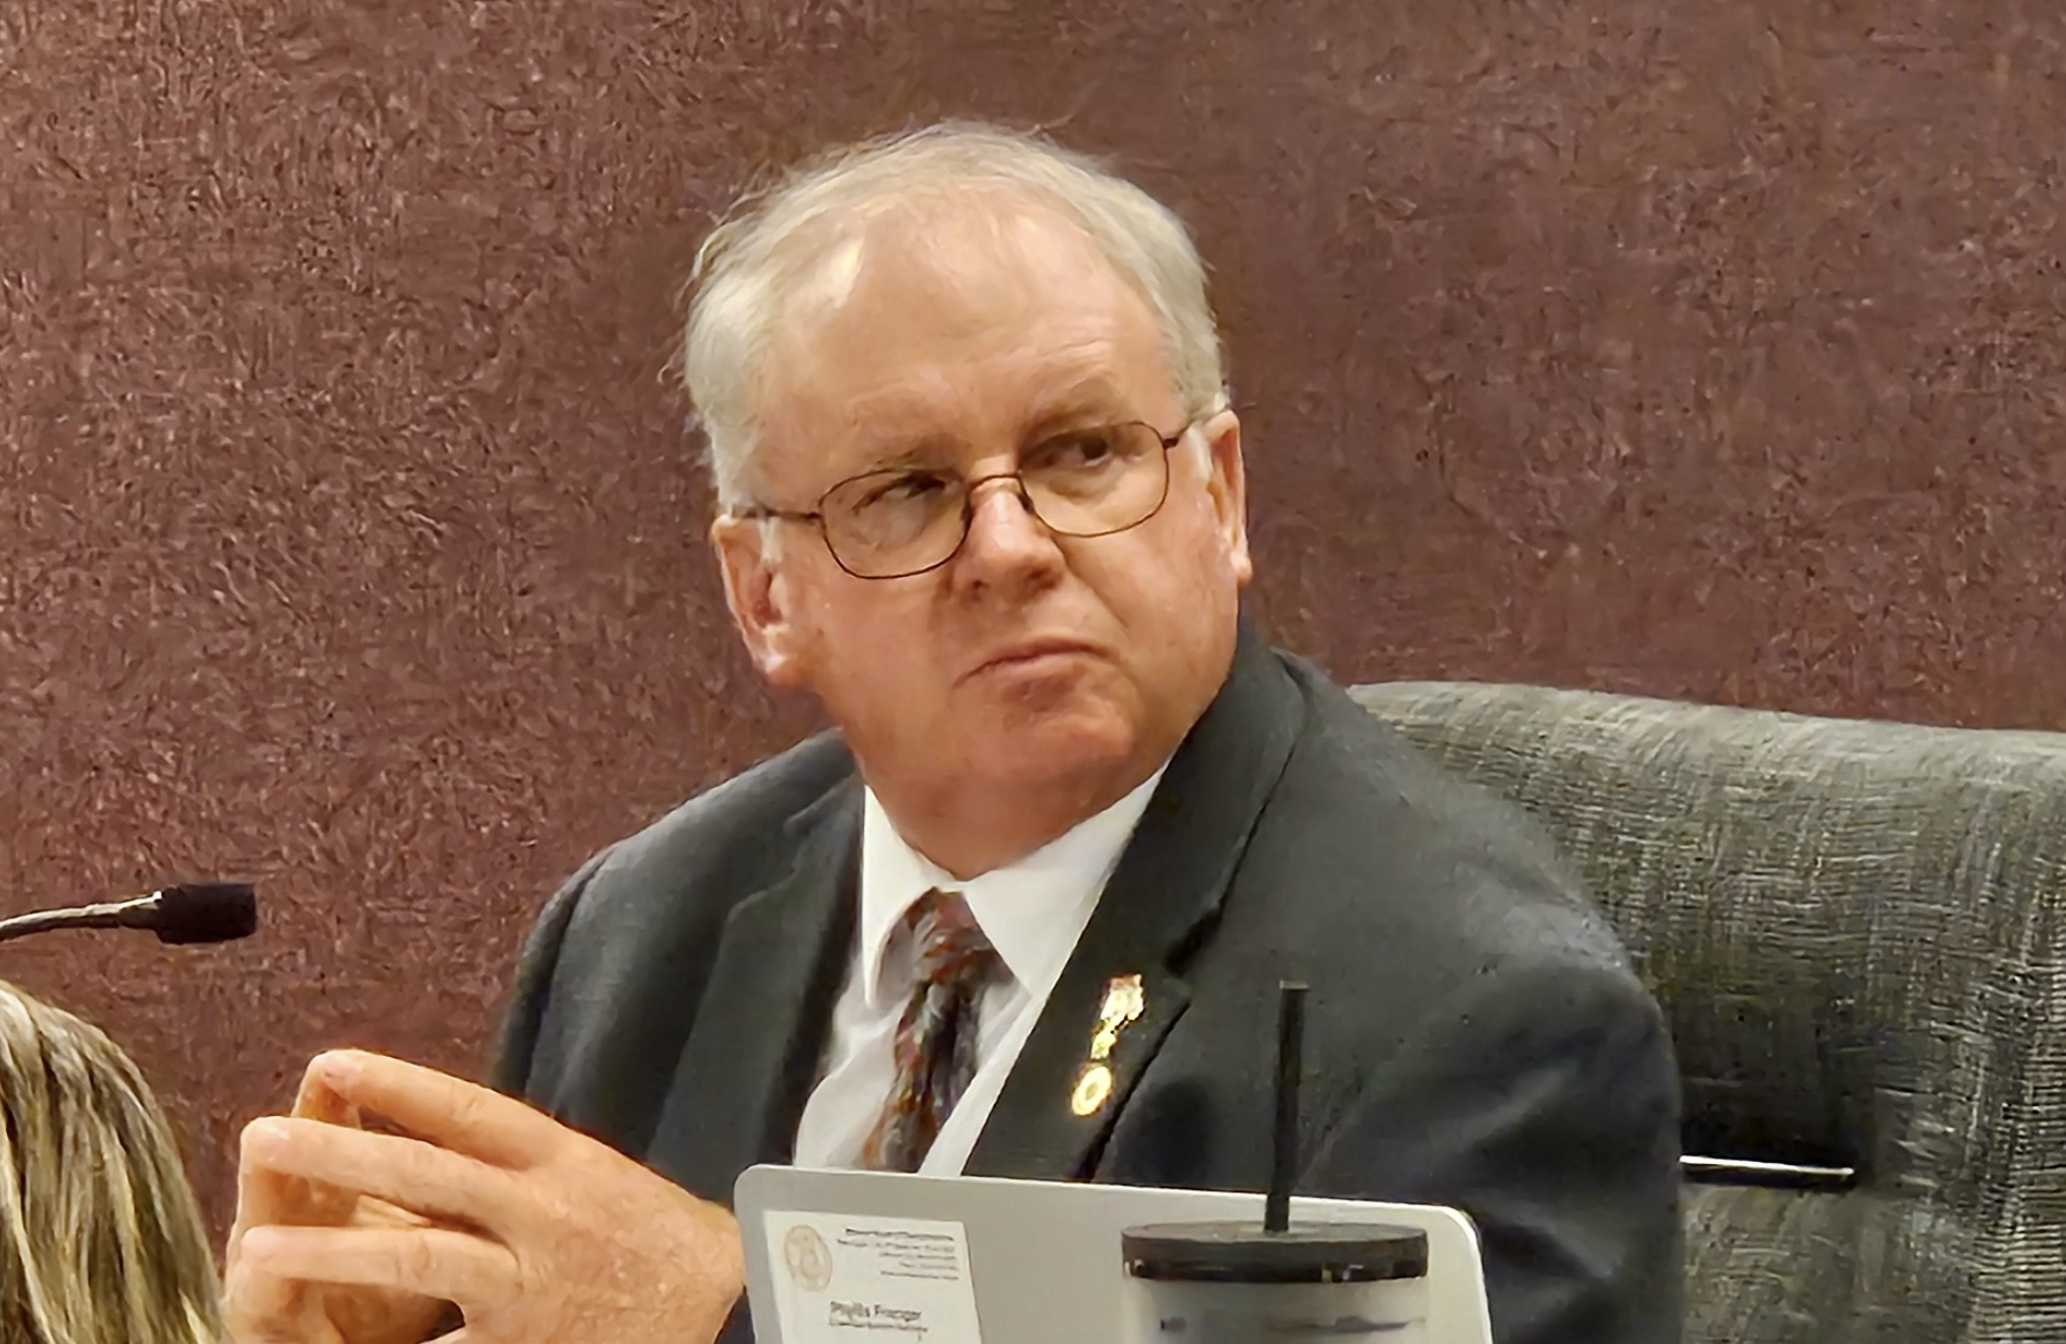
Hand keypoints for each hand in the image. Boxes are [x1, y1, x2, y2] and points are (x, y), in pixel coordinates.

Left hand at [225, 1050, 744, 1343]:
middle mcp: (547, 1208)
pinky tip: (332, 1341)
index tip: (334, 1065)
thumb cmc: (668, 1246)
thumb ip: (530, 1169)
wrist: (737, 1307)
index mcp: (566, 1159)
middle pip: (426, 1173)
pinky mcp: (530, 1340)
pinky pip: (446, 1342)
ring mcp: (535, 1277)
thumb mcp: (602, 1184)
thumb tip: (452, 1141)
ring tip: (259, 1248)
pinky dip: (400, 1343)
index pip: (469, 1111)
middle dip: (340, 1154)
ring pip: (420, 1257)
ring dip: (334, 1250)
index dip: (397, 1087)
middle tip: (265, 1136)